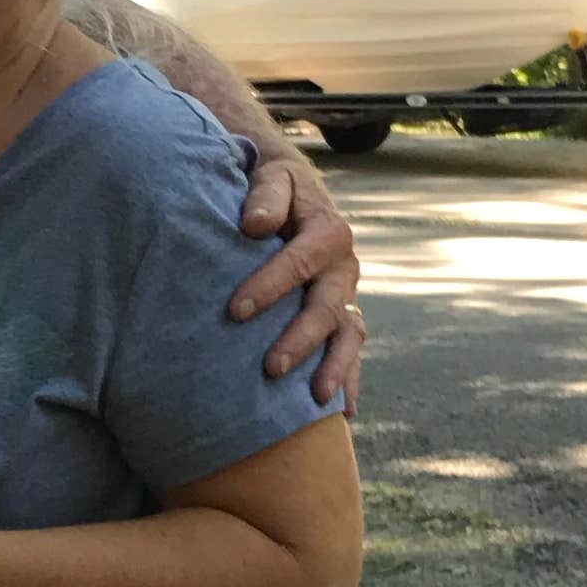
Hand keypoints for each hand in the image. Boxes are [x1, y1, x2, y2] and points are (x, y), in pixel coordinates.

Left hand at [230, 151, 363, 405]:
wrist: (292, 190)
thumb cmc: (272, 186)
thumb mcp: (272, 175)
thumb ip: (267, 194)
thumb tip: (255, 226)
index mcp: (328, 230)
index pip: (302, 261)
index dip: (270, 286)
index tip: (235, 311)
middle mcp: (343, 266)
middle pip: (327, 307)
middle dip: (300, 339)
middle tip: (270, 368)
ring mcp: (345, 294)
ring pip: (347, 334)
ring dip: (334, 367)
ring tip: (316, 400)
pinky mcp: (341, 315)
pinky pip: (350, 350)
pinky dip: (349, 378)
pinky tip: (342, 411)